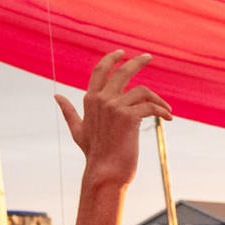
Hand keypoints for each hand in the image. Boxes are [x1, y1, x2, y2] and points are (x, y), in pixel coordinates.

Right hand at [56, 51, 171, 191]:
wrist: (105, 171)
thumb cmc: (94, 153)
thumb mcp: (77, 129)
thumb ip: (69, 111)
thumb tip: (56, 96)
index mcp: (90, 99)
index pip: (99, 71)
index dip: (110, 59)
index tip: (122, 53)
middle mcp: (101, 99)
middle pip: (121, 71)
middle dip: (136, 61)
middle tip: (147, 56)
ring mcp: (115, 107)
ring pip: (142, 90)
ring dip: (158, 99)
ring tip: (167, 110)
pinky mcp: (129, 117)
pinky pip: (151, 107)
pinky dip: (162, 111)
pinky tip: (168, 118)